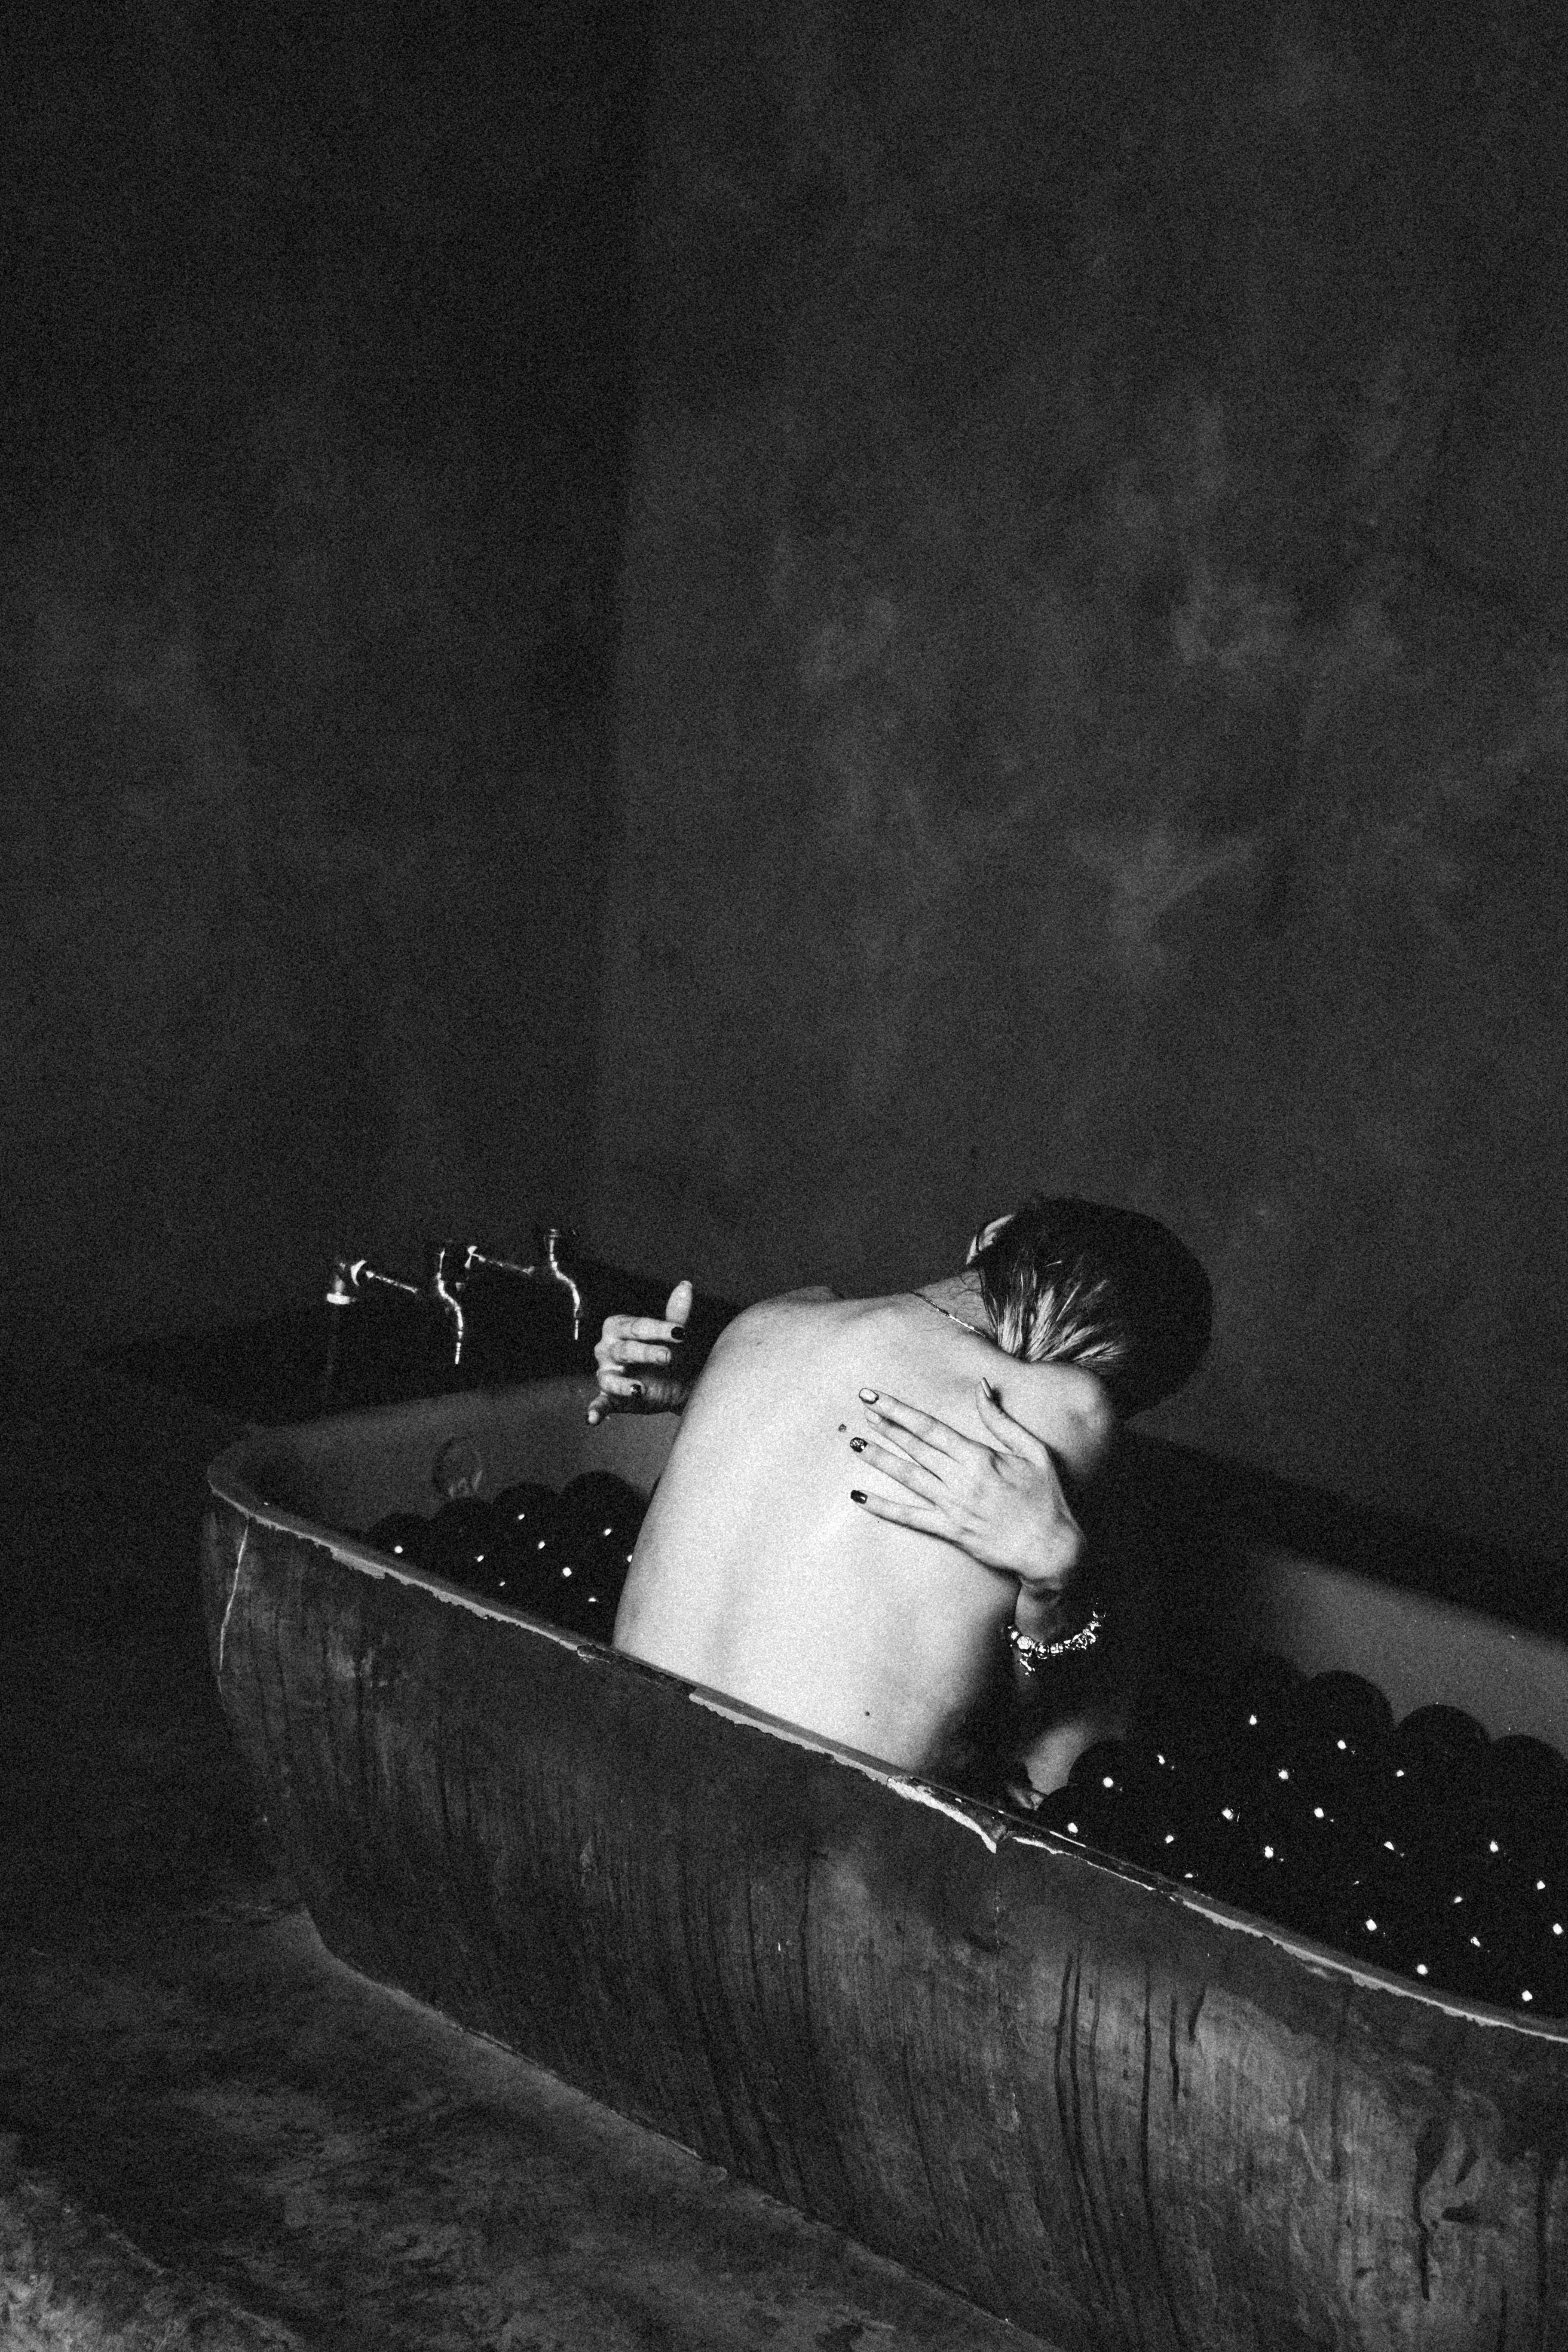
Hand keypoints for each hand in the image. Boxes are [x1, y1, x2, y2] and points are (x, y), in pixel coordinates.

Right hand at [586, 1280, 694, 1423]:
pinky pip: (599, 1403)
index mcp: (619, 1327)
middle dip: (647, 1353)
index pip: (637, 1326)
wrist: (675, 1382)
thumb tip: (686, 1285)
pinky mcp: (610, 1397)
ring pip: (611, 1377)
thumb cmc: (668, 1351)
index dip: (659, 1329)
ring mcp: (607, 1373)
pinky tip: (593, 1419)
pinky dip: (595, 1410)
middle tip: (668, 1357)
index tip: (680, 1333)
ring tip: (639, 1390)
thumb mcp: (673, 1335)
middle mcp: (607, 1349)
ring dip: (624, 1384)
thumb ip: (676, 1313)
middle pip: (625, 1349)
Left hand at [849, 1382, 1084, 1604]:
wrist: (1052, 1549)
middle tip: (862, 1409)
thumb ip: (1002, 1419)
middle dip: (886, 1426)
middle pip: (915, 1447)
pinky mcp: (950, 1531)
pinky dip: (883, 1507)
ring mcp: (953, 1507)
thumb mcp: (1034, 1451)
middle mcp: (961, 1480)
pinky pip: (910, 1518)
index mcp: (980, 1457)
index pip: (930, 1427)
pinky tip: (860, 1497)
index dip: (899, 1411)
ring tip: (855, 1443)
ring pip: (908, 1477)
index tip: (876, 1397)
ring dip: (880, 1459)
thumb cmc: (1047, 1498)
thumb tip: (981, 1386)